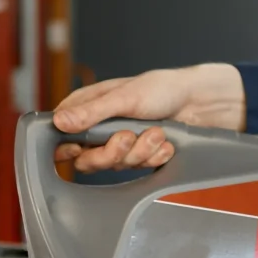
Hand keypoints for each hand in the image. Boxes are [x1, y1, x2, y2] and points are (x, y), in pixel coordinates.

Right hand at [52, 64, 245, 171]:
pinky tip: (164, 143)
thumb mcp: (124, 97)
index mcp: (88, 107)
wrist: (198, 102)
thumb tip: (59, 121)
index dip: (67, 147)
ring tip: (157, 133)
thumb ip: (91, 112)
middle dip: (112, 152)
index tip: (80, 148)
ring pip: (115, 166)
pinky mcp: (138, 155)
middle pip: (86, 160)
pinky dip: (154, 156)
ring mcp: (120, 143)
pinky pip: (138, 168)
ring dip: (140, 151)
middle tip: (129, 137)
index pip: (61, 134)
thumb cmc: (161, 89)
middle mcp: (100, 128)